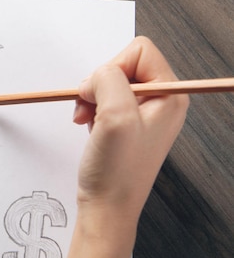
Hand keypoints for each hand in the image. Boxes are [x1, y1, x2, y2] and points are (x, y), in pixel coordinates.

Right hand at [73, 36, 188, 218]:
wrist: (106, 207)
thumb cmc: (117, 171)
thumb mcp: (115, 116)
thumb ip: (108, 80)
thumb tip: (96, 75)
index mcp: (170, 95)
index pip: (139, 51)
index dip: (113, 67)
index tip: (102, 94)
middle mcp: (161, 101)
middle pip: (123, 65)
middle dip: (99, 84)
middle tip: (90, 108)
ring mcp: (143, 113)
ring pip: (109, 82)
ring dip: (91, 97)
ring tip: (88, 119)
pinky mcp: (127, 123)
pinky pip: (104, 99)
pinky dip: (91, 108)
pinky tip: (90, 125)